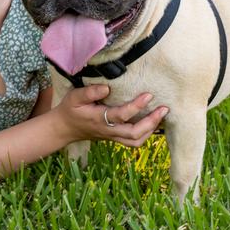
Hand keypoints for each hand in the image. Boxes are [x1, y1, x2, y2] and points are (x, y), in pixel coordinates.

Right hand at [54, 84, 168, 146]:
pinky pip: (133, 141)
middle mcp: (108, 130)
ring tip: (161, 116)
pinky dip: (145, 134)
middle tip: (164, 109)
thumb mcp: (74, 97)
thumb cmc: (70, 109)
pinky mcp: (114, 137)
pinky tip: (152, 123)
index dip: (136, 106)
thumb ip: (90, 92)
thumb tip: (107, 88)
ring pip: (135, 141)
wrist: (65, 128)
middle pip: (134, 134)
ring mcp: (112, 136)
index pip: (121, 115)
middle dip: (151, 122)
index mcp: (99, 119)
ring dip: (151, 130)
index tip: (148, 95)